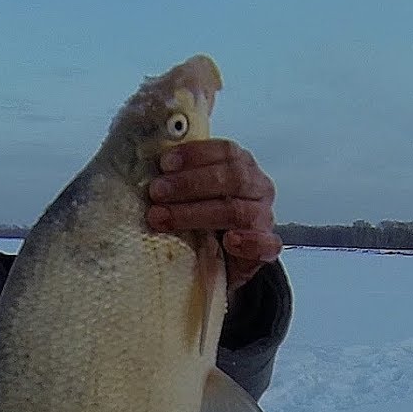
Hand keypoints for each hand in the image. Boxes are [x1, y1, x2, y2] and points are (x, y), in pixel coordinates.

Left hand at [146, 138, 282, 297]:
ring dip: (197, 213)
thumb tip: (146, 150)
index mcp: (241, 167)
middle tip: (156, 192)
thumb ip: (178, 172)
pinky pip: (266, 244)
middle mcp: (256, 188)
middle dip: (190, 184)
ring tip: (164, 218)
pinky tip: (230, 241)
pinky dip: (249, 242)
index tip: (164, 163)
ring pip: (238, 211)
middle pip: (231, 178)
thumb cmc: (202, 220)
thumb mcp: (190, 193)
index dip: (195, 154)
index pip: (225, 151)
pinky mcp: (265, 250)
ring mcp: (263, 218)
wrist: (219, 261)